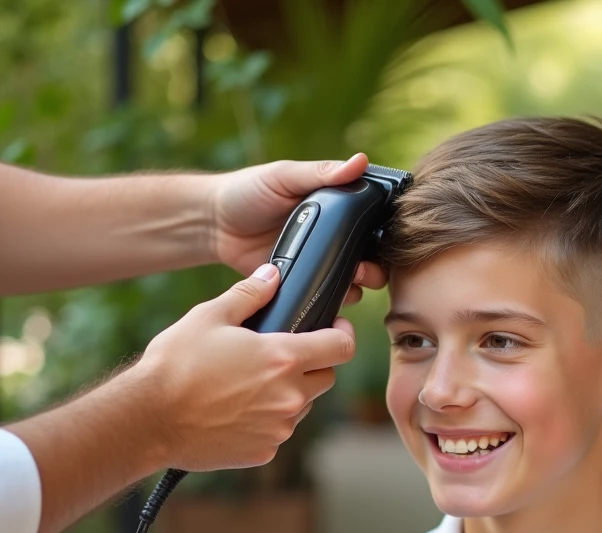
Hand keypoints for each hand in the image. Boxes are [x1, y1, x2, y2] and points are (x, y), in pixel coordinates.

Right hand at [133, 264, 356, 471]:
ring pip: (302, 406)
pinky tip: (236, 410)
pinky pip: (278, 431)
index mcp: (284, 358)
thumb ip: (249, 294)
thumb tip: (272, 276)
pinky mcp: (265, 451)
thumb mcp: (209, 317)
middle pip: (326, 378)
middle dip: (313, 364)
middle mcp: (290, 396)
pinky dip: (266, 420)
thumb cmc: (175, 365)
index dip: (343, 334)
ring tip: (249, 384)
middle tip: (281, 356)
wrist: (147, 419)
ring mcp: (280, 428)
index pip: (342, 346)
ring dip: (288, 393)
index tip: (334, 329)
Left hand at [209, 154, 385, 305]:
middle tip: (365, 269)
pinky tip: (331, 299)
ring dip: (358, 286)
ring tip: (350, 283)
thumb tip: (360, 160)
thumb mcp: (285, 176)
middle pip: (369, 257)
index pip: (371, 223)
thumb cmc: (248, 191)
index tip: (389, 241)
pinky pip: (324, 297)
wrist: (212, 224)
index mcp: (334, 209)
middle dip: (375, 267)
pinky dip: (333, 301)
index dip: (385, 234)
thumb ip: (322, 172)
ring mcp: (317, 262)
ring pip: (352, 281)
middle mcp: (331, 237)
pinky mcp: (300, 283)